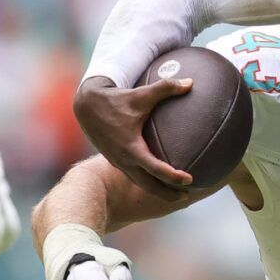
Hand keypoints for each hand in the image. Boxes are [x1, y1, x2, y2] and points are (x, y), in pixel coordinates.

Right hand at [71, 77, 194, 201]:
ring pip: (140, 183)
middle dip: (168, 194)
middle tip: (187, 196)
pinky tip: (158, 179)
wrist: (87, 106)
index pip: (155, 169)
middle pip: (149, 186)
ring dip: (157, 190)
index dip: (173, 177)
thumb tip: (192, 82)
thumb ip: (167, 88)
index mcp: (131, 148)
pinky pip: (133, 176)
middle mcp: (124, 160)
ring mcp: (118, 162)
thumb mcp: (142, 94)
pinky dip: (147, 181)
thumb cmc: (116, 100)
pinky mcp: (115, 161)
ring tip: (177, 193)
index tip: (190, 180)